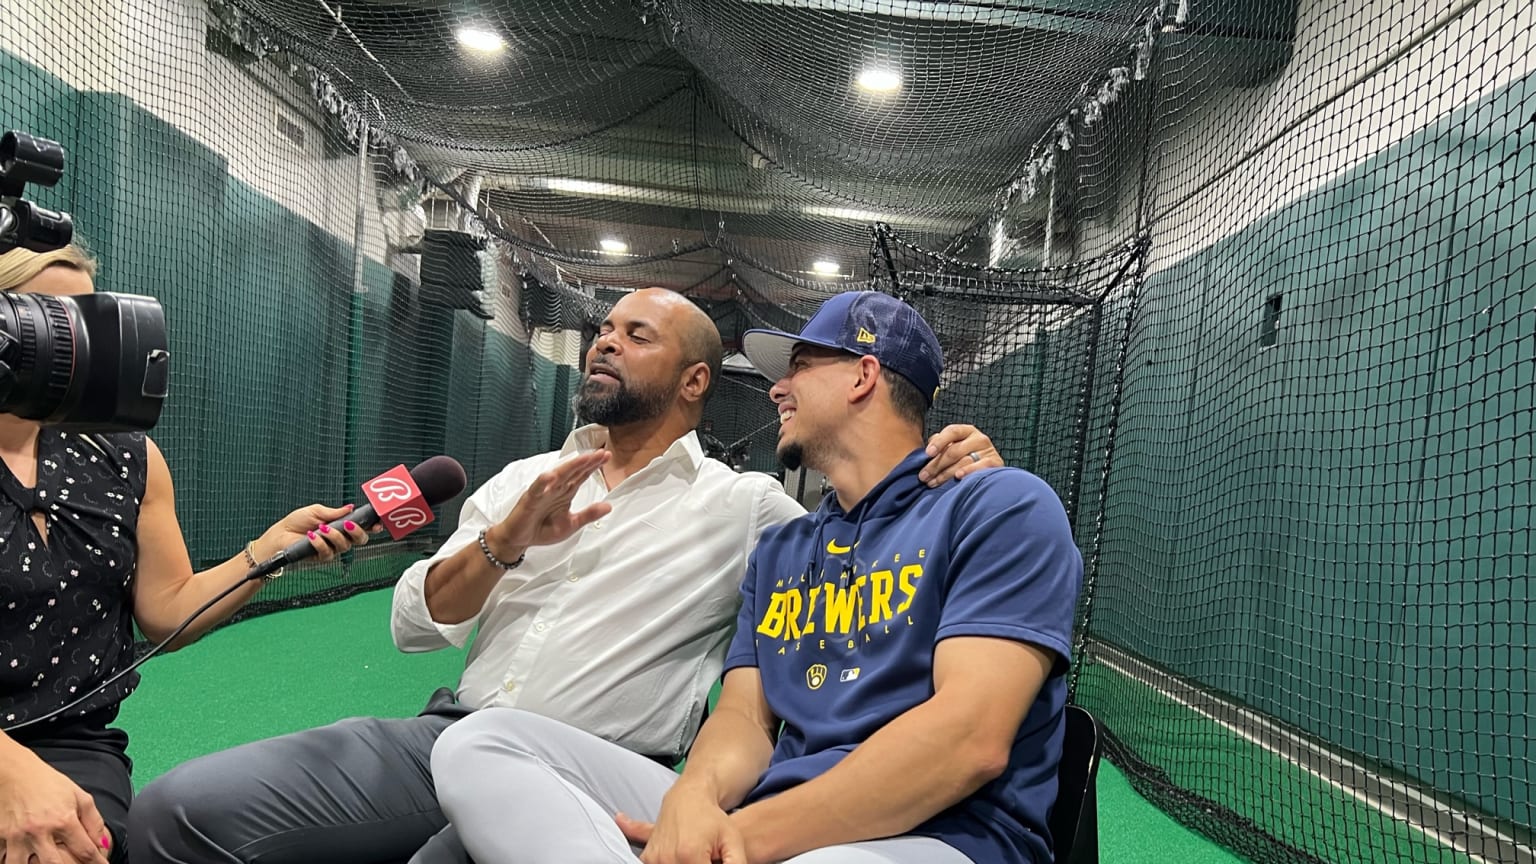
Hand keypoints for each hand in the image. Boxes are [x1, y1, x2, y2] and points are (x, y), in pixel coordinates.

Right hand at [0, 747, 109, 863]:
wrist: (14, 772)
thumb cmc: (48, 783)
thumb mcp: (78, 796)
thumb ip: (94, 821)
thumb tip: (102, 844)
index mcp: (63, 819)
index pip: (85, 851)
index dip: (97, 863)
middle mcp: (40, 830)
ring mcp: (18, 836)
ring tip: (44, 863)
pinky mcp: (0, 837)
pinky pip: (3, 859)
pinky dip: (12, 862)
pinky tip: (23, 861)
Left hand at [253, 503, 372, 562]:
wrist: (280, 536)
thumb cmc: (296, 523)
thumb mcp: (315, 511)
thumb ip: (334, 512)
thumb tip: (350, 508)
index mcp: (341, 526)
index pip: (362, 527)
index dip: (372, 526)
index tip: (377, 523)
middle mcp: (340, 538)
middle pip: (360, 540)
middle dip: (359, 532)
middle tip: (350, 525)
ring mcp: (332, 549)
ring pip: (345, 546)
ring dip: (335, 536)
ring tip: (322, 528)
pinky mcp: (322, 557)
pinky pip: (328, 552)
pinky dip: (320, 543)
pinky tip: (312, 536)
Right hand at [486, 450, 612, 554]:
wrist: (520, 540)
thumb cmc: (542, 530)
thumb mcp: (571, 524)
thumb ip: (588, 515)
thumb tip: (608, 507)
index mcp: (566, 492)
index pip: (582, 475)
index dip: (594, 466)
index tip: (607, 456)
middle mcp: (556, 488)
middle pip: (573, 471)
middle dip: (587, 462)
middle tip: (600, 453)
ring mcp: (543, 492)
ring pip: (558, 476)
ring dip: (570, 467)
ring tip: (583, 459)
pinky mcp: (530, 499)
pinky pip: (537, 489)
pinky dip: (543, 482)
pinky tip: (551, 476)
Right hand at [618, 785, 746, 863]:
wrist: (688, 798)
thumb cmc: (711, 818)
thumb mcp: (733, 840)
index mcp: (690, 856)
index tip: (713, 860)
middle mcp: (668, 859)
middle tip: (706, 855)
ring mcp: (655, 859)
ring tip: (694, 854)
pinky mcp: (648, 858)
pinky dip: (672, 863)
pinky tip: (681, 854)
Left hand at [918, 424, 1003, 486]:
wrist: (990, 473)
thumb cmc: (965, 459)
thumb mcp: (953, 448)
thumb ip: (941, 446)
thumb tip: (927, 451)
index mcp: (967, 431)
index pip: (952, 431)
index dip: (939, 441)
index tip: (927, 454)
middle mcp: (979, 438)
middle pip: (954, 450)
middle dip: (936, 465)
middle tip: (923, 476)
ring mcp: (989, 450)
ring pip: (963, 461)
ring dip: (945, 474)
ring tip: (933, 483)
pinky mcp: (996, 463)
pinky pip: (981, 467)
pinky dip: (969, 471)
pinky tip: (958, 477)